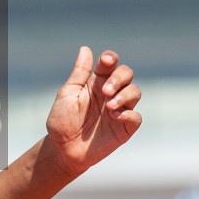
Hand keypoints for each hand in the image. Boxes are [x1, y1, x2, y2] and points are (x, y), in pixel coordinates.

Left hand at [43, 47, 141, 176]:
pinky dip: (129, 114)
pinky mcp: (124, 128)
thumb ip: (79, 73)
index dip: (111, 58)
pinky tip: (114, 116)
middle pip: (127, 74)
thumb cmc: (62, 121)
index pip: (110, 63)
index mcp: (96, 82)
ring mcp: (119, 110)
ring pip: (135, 92)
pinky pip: (136, 117)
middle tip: (105, 91)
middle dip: (119, 78)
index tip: (105, 61)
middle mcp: (110, 93)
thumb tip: (86, 49)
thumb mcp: (67, 94)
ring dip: (125, 95)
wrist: (63, 150)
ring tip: (109, 106)